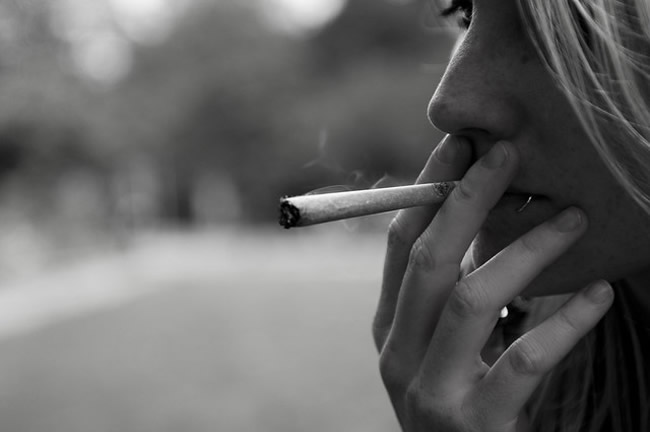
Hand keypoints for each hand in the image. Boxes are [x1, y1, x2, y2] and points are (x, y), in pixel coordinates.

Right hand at [372, 135, 613, 431]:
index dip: (428, 190)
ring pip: (471, 300)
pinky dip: (565, 321)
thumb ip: (442, 293)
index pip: (399, 243)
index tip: (462, 145)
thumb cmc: (458, 397)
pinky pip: (524, 359)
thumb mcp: (435, 344)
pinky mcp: (473, 424)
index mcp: (388, 328)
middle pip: (428, 261)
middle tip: (507, 153)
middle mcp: (396, 355)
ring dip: (526, 251)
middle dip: (467, 200)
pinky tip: (598, 294)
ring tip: (573, 218)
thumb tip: (469, 211)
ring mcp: (430, 391)